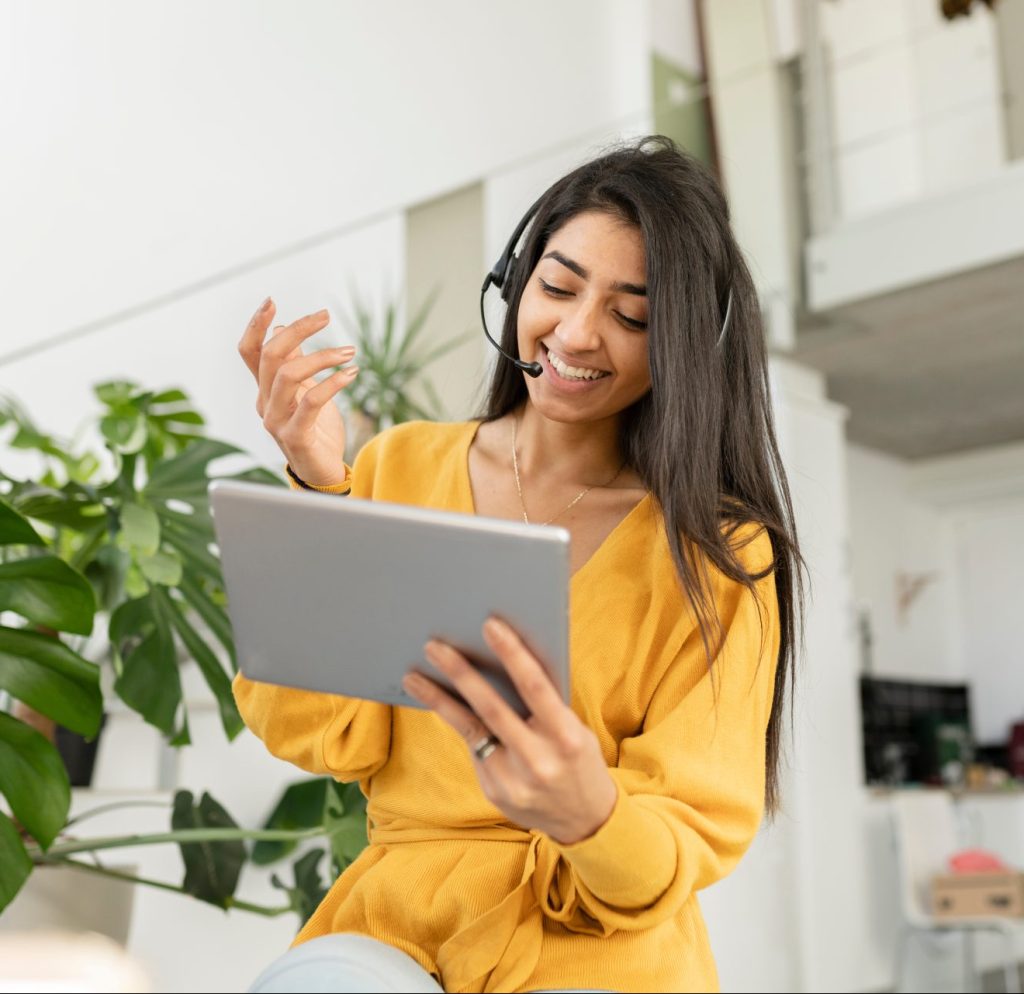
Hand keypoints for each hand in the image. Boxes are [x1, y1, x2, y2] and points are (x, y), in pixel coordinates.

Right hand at [237, 298, 359, 486]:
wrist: (323, 473)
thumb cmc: (316, 431)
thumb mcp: (305, 392)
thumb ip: (293, 364)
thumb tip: (282, 330)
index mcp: (265, 390)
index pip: (250, 352)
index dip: (255, 325)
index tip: (271, 301)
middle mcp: (265, 403)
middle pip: (270, 356)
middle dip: (297, 329)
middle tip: (325, 315)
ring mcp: (276, 421)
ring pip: (288, 375)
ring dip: (321, 356)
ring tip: (349, 351)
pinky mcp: (295, 436)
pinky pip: (311, 402)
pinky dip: (333, 382)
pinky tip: (352, 373)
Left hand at [401, 617, 616, 844]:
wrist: (585, 820)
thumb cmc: (578, 759)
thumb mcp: (575, 729)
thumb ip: (545, 705)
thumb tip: (504, 662)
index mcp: (566, 738)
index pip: (535, 688)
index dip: (512, 654)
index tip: (490, 626)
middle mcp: (538, 761)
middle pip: (492, 709)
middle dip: (460, 674)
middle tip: (434, 646)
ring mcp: (513, 781)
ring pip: (470, 730)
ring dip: (438, 699)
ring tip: (413, 676)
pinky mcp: (495, 792)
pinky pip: (473, 748)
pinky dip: (457, 723)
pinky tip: (439, 703)